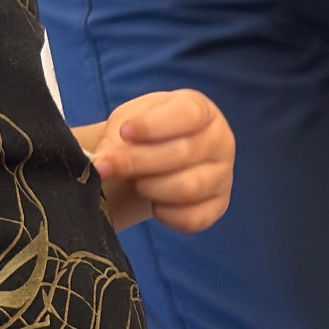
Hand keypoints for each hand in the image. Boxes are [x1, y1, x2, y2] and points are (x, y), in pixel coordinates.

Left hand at [82, 87, 235, 235]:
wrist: (153, 159)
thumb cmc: (144, 134)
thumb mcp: (127, 123)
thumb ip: (116, 138)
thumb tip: (105, 161)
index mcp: (202, 111)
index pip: (188, 115)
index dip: (154, 125)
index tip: (124, 133)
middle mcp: (220, 140)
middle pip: (183, 153)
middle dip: (137, 162)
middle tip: (107, 167)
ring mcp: (223, 175)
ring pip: (189, 188)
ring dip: (151, 188)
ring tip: (136, 183)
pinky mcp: (219, 206)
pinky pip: (195, 218)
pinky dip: (167, 215)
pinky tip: (155, 205)